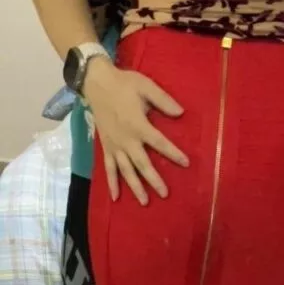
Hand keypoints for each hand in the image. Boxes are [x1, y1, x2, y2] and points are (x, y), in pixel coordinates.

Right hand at [83, 57, 188, 204]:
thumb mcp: (146, 86)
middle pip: (142, 164)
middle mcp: (126, 139)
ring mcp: (115, 145)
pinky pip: (109, 168)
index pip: (159, 142)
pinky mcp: (106, 147)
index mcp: (138, 125)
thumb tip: (181, 113)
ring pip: (126, 170)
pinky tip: (115, 197)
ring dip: (135, 186)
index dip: (173, 153)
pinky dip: (112, 183)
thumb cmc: (124, 84)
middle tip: (165, 194)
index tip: (186, 163)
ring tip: (145, 202)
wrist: (96, 82)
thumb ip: (163, 100)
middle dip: (154, 179)